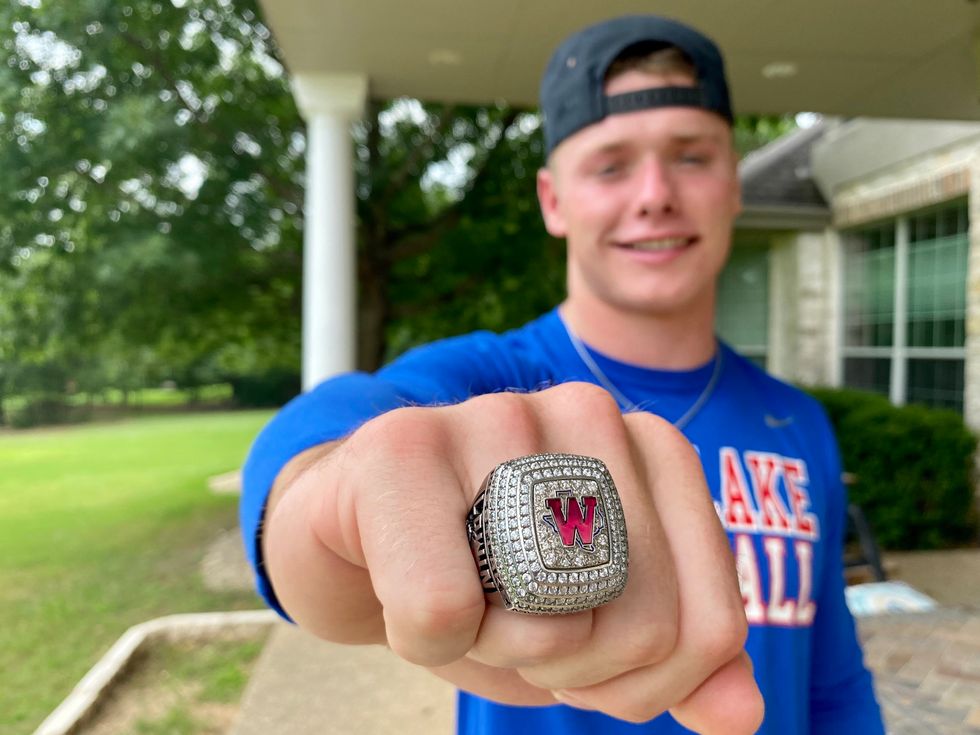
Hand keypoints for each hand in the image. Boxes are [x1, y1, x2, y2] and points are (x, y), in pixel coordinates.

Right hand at [262, 382, 762, 732]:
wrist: (359, 533)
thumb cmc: (486, 575)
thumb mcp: (593, 625)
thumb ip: (678, 661)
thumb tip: (741, 711)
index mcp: (654, 448)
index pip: (709, 629)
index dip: (644, 684)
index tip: (581, 654)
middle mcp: (587, 412)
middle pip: (643, 629)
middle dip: (571, 668)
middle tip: (512, 628)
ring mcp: (495, 415)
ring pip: (548, 622)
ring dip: (498, 649)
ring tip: (464, 599)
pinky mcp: (400, 445)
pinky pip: (442, 607)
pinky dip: (423, 640)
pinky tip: (402, 587)